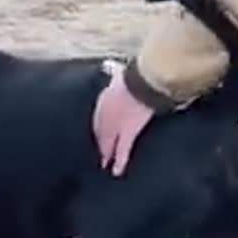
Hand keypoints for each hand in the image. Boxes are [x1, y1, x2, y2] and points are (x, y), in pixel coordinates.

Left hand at [92, 61, 155, 176]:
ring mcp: (115, 125)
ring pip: (108, 143)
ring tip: (104, 164)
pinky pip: (122, 150)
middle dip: (99, 141)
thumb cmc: (133, 74)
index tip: (99, 132)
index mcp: (105, 98)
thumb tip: (108, 65)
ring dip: (106, 153)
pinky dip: (119, 162)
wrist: (139, 81)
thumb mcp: (120, 71)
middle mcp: (106, 114)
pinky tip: (116, 172)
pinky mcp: (127, 133)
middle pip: (100, 131)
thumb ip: (113, 70)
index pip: (99, 116)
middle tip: (98, 153)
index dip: (99, 125)